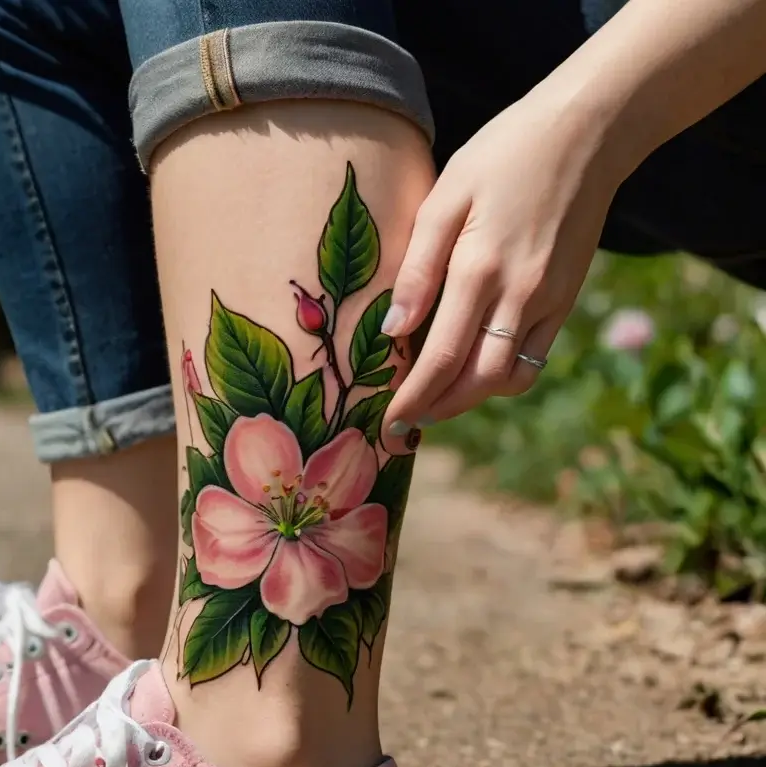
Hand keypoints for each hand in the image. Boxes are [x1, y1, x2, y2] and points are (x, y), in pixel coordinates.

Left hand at [382, 94, 622, 437]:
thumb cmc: (502, 155)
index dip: (411, 397)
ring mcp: (548, 302)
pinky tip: (473, 373)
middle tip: (401, 426)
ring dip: (468, 401)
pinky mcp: (565, 301)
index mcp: (480, 269)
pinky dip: (500, 379)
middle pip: (476, 381)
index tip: (385, 423)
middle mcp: (519, 296)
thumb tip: (392, 330)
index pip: (441, 357)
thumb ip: (418, 267)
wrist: (587, 134)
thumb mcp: (445, 196)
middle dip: (435, 410)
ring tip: (433, 403)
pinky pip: (532, 360)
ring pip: (507, 379)